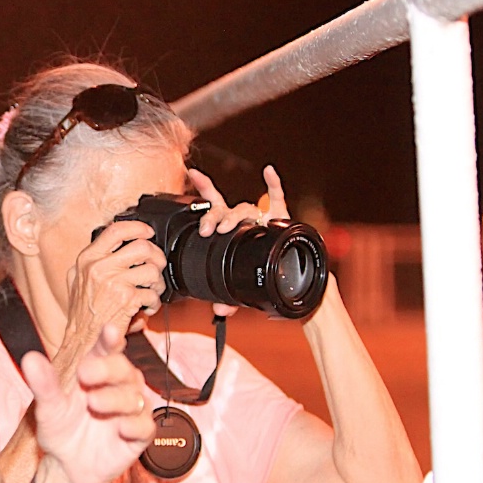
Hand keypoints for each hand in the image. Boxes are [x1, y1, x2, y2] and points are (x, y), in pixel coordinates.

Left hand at [23, 324, 154, 482]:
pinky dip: (135, 425)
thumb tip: (29, 359)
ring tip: (93, 403)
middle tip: (85, 373)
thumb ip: (43, 385)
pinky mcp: (139, 434)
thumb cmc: (60, 429)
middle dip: (107, 369)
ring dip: (116, 398)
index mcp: (96, 371)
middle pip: (123, 369)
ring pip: (135, 397)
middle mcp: (117, 386)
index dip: (111, 339)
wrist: (67, 467)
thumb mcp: (47, 408)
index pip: (107, 349)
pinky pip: (145, 426)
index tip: (110, 330)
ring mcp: (130, 409)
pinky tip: (121, 427)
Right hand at [63, 219, 166, 353]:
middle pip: (141, 247)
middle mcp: (99, 267)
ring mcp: (113, 282)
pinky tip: (146, 307)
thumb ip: (91, 260)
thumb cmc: (81, 312)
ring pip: (151, 269)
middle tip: (156, 266)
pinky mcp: (126, 299)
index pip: (116, 230)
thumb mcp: (76, 278)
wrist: (82, 339)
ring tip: (151, 290)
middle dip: (155, 256)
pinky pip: (152, 293)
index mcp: (88, 258)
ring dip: (157, 282)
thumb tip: (112, 242)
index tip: (148, 232)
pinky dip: (154, 302)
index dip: (138, 228)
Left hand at [188, 165, 290, 316]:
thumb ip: (230, 300)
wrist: (291, 275)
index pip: (214, 206)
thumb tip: (220, 312)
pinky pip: (277, 198)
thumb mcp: (242, 288)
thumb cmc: (261, 272)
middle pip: (224, 209)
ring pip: (245, 208)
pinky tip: (267, 171)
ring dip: (234, 216)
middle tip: (206, 230)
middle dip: (213, 217)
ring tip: (226, 227)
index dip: (204, 189)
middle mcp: (244, 219)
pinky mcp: (281, 217)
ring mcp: (262, 217)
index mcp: (231, 229)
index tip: (191, 171)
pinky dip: (272, 185)